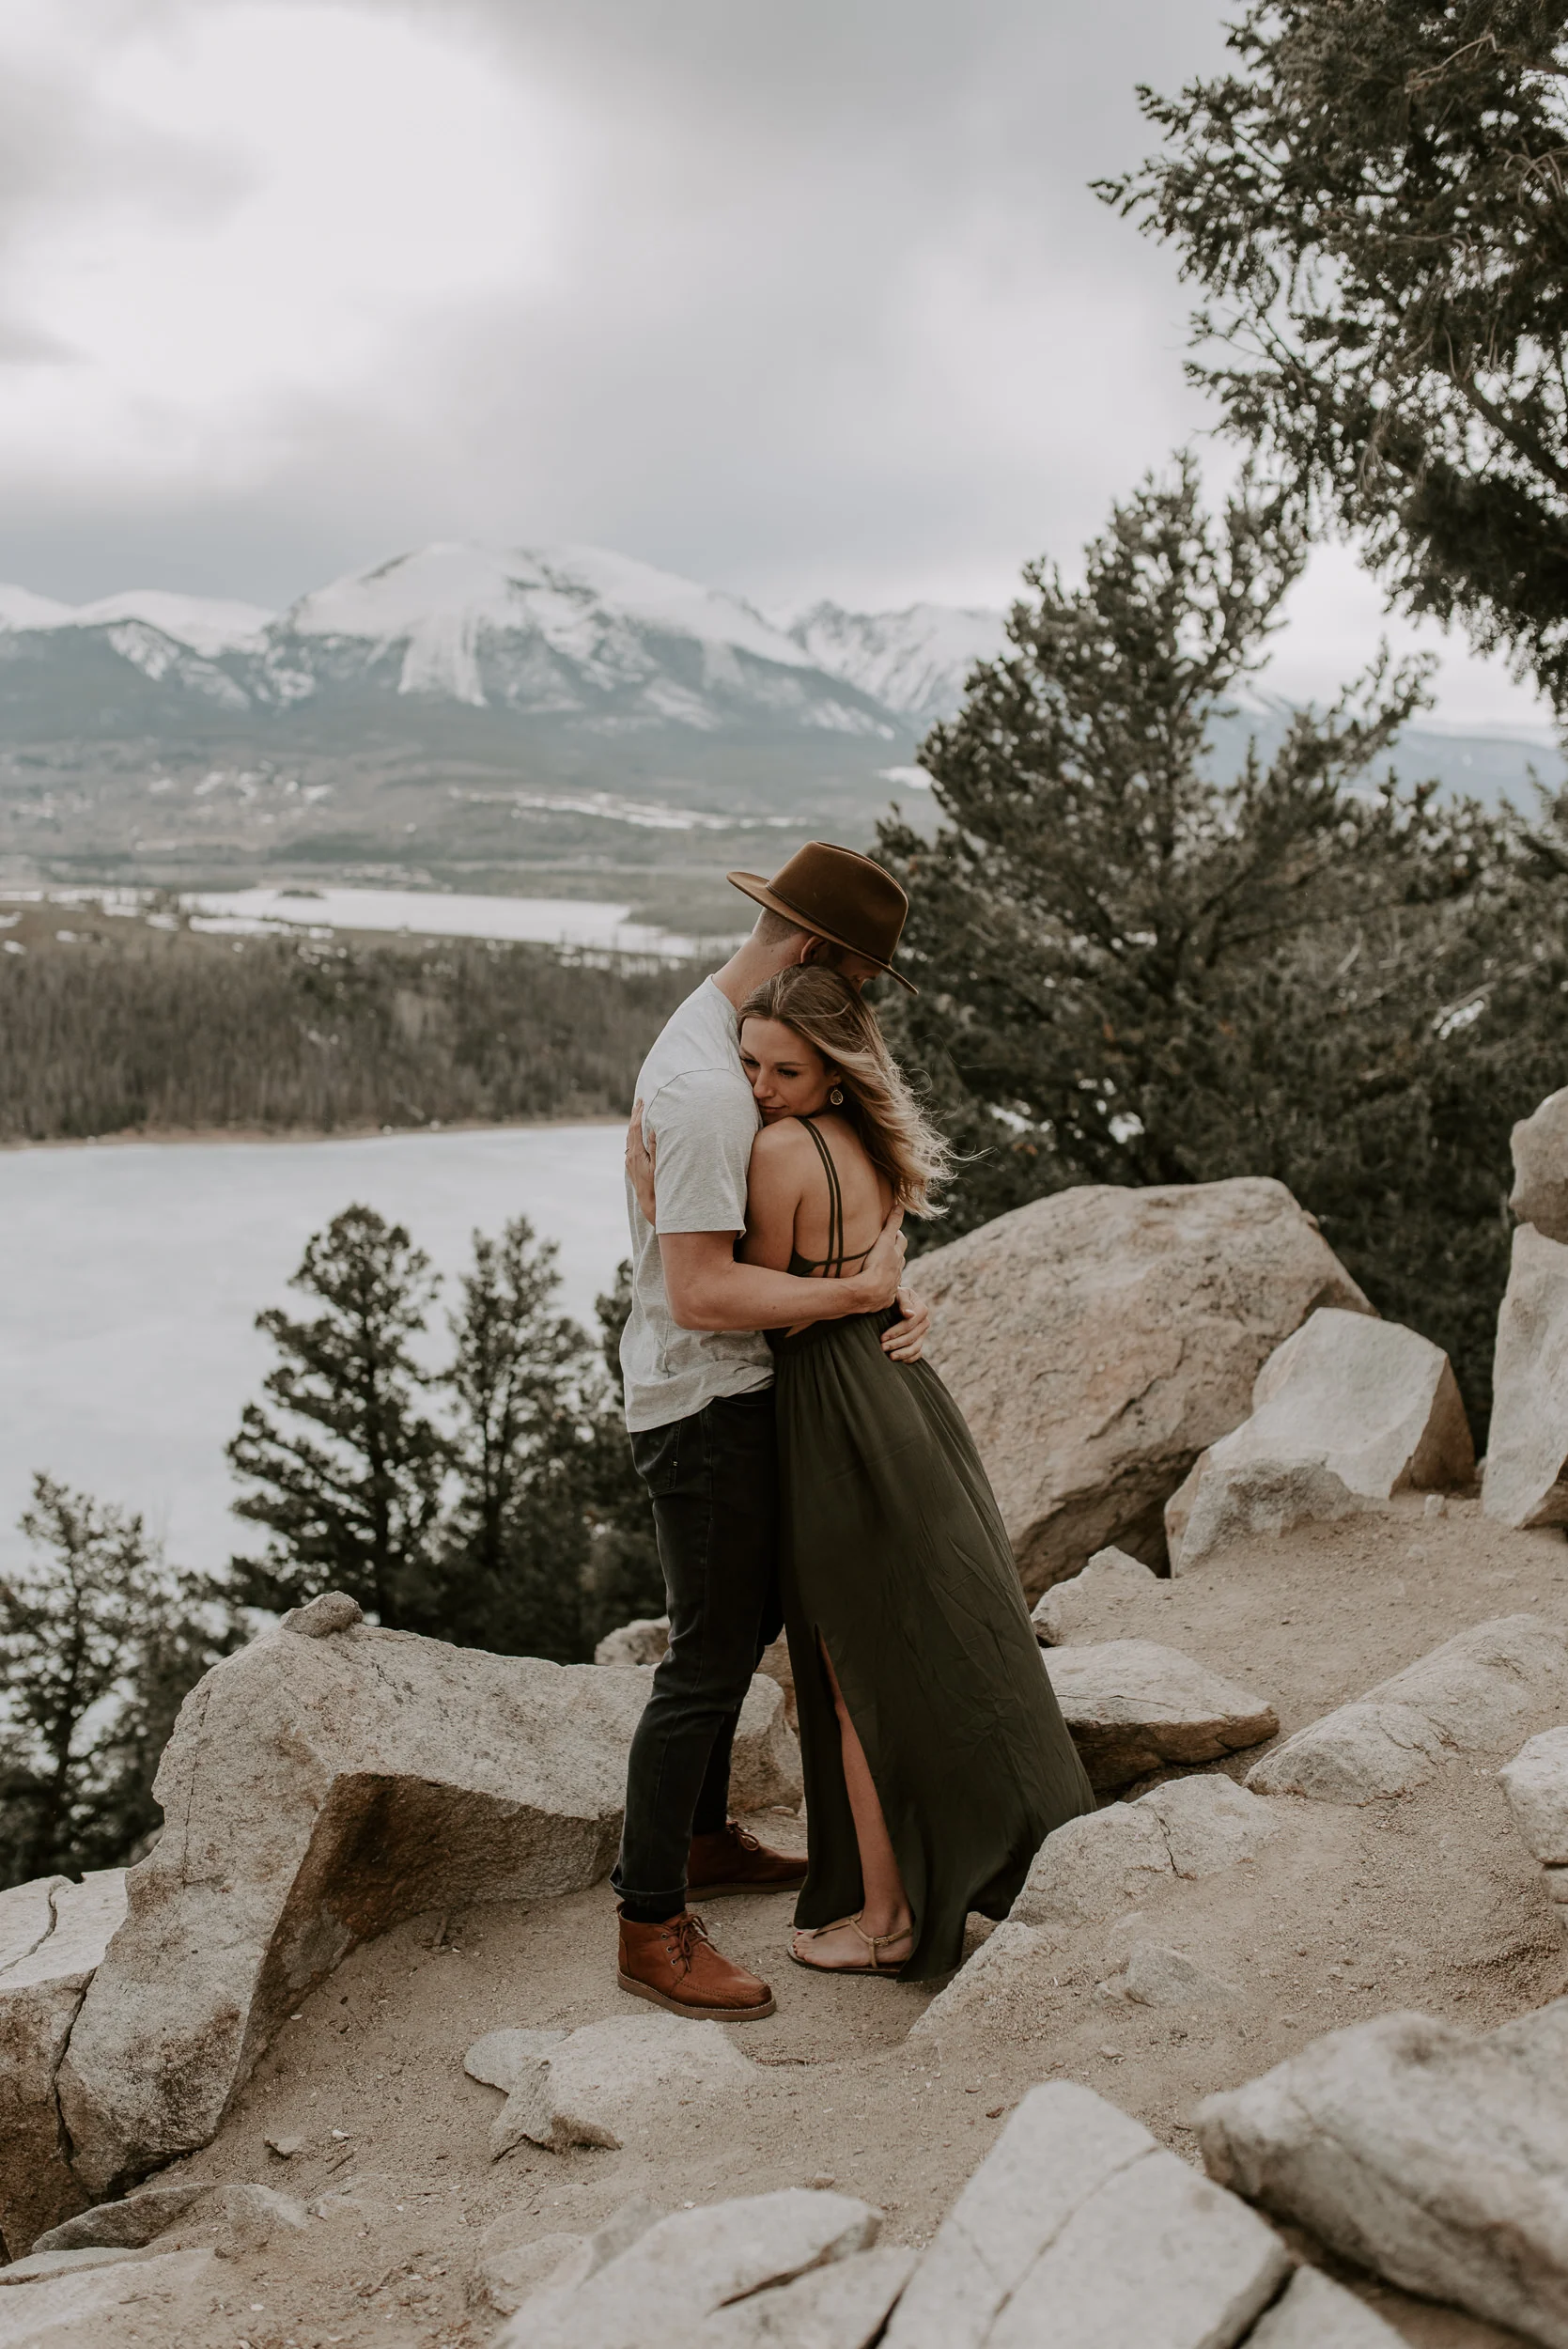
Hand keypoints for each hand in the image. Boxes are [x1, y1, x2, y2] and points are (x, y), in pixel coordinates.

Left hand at [625, 1100, 656, 1224]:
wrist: (650, 1204)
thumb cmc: (657, 1186)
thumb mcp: (659, 1166)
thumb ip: (655, 1147)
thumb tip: (652, 1130)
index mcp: (637, 1154)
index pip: (635, 1129)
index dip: (639, 1114)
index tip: (643, 1102)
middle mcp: (630, 1156)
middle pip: (630, 1130)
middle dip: (635, 1115)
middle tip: (639, 1101)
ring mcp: (629, 1162)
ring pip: (629, 1138)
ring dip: (634, 1124)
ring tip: (638, 1113)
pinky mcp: (631, 1166)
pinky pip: (631, 1145)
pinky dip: (634, 1135)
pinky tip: (638, 1133)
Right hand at [854, 1205, 905, 1311]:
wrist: (870, 1292)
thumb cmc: (877, 1265)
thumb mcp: (885, 1240)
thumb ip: (892, 1223)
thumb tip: (900, 1205)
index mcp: (896, 1257)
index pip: (901, 1242)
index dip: (897, 1236)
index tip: (893, 1232)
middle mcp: (897, 1271)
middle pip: (899, 1259)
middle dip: (895, 1253)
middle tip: (886, 1249)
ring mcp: (892, 1286)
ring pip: (894, 1276)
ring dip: (889, 1272)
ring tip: (879, 1269)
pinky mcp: (884, 1299)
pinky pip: (886, 1293)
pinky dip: (883, 1290)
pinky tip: (875, 1290)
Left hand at [881, 1281, 929, 1362]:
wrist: (895, 1302)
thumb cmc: (895, 1296)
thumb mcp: (898, 1294)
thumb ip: (904, 1302)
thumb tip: (909, 1314)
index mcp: (921, 1309)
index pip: (910, 1324)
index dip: (896, 1332)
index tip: (882, 1338)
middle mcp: (925, 1322)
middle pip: (912, 1337)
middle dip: (896, 1344)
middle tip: (882, 1348)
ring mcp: (923, 1333)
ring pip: (916, 1347)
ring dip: (902, 1354)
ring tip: (890, 1356)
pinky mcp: (920, 1341)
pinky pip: (918, 1353)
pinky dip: (909, 1358)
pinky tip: (898, 1360)